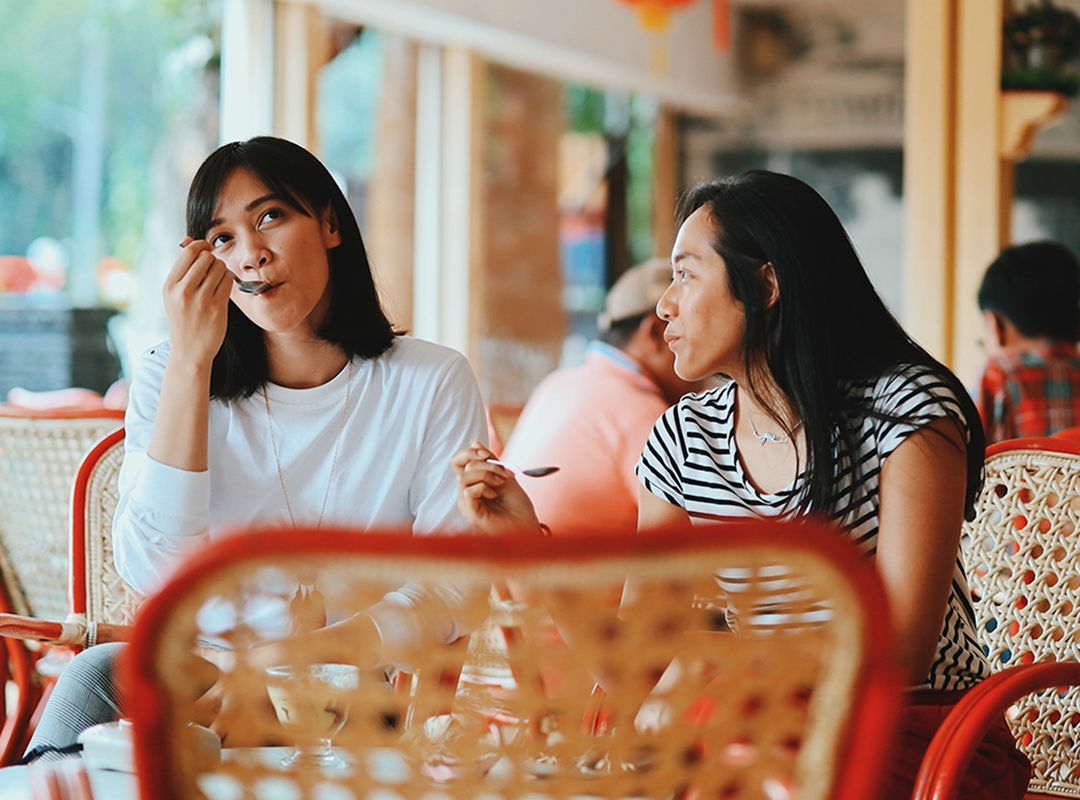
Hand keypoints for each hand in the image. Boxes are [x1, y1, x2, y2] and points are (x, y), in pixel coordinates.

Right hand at [163, 237, 232, 365]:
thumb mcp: (174, 293)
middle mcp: (183, 290)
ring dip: (222, 271)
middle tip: (211, 271)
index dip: (201, 247)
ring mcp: (200, 299)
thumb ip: (183, 268)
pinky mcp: (217, 307)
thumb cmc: (184, 318)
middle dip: (212, 260)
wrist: (189, 350)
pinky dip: (228, 281)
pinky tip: (222, 291)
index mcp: (169, 284)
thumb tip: (188, 240)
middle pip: (207, 257)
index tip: (205, 253)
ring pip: (219, 267)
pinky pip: (228, 281)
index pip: (190, 251)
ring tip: (216, 282)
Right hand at [451, 442, 542, 533]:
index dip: (469, 452)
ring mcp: (467, 504)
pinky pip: (468, 492)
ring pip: (464, 477)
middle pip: (462, 466)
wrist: (527, 525)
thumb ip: (490, 460)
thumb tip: (474, 442)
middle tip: (504, 473)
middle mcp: (466, 493)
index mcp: (472, 483)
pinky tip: (494, 494)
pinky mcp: (471, 513)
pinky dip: (483, 488)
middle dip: (486, 464)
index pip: (458, 461)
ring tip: (501, 483)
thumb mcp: (505, 476)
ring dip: (487, 474)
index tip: (488, 454)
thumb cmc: (517, 506)